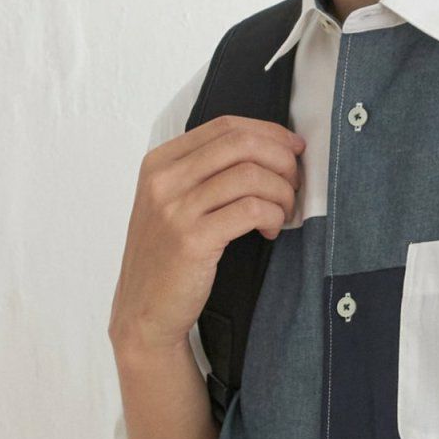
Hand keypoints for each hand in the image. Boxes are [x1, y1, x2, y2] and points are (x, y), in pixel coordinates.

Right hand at [109, 114, 305, 357]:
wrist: (144, 312)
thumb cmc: (168, 259)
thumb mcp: (172, 204)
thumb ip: (205, 173)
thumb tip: (267, 148)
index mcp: (159, 163)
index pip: (225, 127)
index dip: (269, 133)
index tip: (294, 149)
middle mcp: (163, 180)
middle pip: (241, 144)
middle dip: (281, 160)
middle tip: (294, 185)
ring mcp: (174, 209)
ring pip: (251, 175)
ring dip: (281, 193)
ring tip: (282, 214)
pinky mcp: (192, 240)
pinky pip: (250, 210)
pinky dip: (272, 216)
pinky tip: (270, 230)